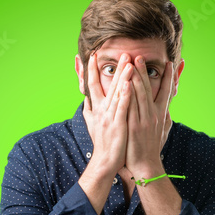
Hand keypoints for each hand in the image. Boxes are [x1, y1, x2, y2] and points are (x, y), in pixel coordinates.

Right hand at [83, 52, 133, 177]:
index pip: (92, 85)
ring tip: (128, 62)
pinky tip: (128, 84)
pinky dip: (124, 95)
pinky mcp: (117, 125)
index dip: (91, 70)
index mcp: (96, 109)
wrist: (105, 161)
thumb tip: (85, 99)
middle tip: (123, 53)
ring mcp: (109, 117)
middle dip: (116, 68)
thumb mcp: (91, 124)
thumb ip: (89, 110)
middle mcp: (101, 110)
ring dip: (122, 77)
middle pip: (108, 85)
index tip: (93, 55)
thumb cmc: (101, 143)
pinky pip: (122, 108)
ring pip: (116, 93)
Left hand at [126, 56, 174, 178]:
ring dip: (137, 76)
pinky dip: (129, 93)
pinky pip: (130, 106)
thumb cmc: (152, 148)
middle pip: (150, 89)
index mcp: (160, 115)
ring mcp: (143, 120)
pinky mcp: (133, 126)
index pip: (166, 92)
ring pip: (140, 94)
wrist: (145, 165)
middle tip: (141, 56)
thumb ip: (164, 119)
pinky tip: (126, 82)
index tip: (171, 63)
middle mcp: (153, 115)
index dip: (169, 77)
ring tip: (133, 62)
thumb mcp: (162, 131)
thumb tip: (167, 110)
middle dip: (145, 71)